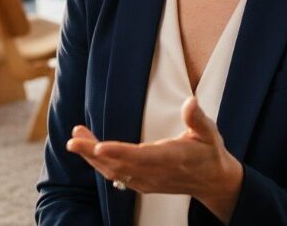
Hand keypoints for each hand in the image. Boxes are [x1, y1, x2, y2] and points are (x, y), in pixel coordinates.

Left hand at [66, 96, 242, 222]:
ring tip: (76, 139)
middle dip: (94, 153)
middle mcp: (156, 173)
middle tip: (74, 139)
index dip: (119, 152)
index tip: (99, 145)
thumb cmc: (209, 152)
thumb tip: (191, 101)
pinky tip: (89, 150)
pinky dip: (100, 165)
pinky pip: (117, 177)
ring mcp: (148, 181)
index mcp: (172, 158)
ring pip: (114, 172)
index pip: (142, 156)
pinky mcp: (143, 184)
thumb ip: (197, 118)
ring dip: (92, 157)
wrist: (212, 182)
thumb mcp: (209, 133)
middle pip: (120, 165)